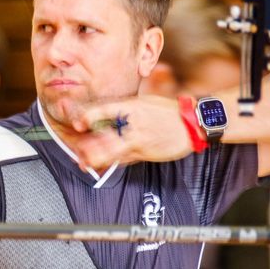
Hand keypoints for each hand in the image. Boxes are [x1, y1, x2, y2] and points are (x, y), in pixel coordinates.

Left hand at [71, 95, 190, 169]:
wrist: (193, 123)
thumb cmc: (168, 112)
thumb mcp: (145, 102)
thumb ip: (126, 108)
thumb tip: (107, 114)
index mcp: (132, 107)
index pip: (104, 110)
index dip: (88, 118)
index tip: (78, 124)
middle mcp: (133, 124)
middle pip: (103, 135)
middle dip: (87, 145)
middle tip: (76, 150)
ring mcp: (138, 140)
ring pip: (112, 152)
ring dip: (96, 158)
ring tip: (83, 163)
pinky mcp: (144, 153)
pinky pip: (124, 159)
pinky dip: (112, 163)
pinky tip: (102, 166)